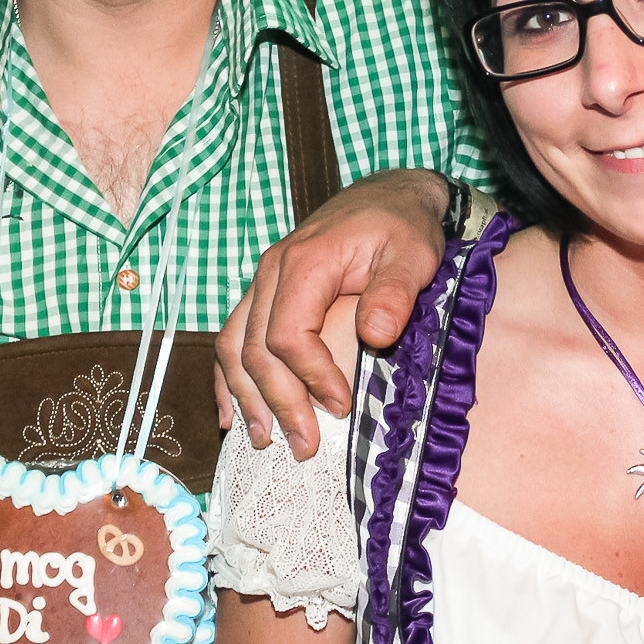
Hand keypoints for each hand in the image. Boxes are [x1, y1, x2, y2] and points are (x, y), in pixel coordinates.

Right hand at [214, 168, 451, 457]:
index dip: (310, 377)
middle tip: (304, 446)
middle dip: (278, 402)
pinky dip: (229, 378)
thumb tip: (376, 336)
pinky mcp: (266, 292)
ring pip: (234, 346)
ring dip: (246, 398)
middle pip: (256, 348)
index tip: (340, 407)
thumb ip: (395, 292)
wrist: (389, 196)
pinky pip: (233, 337)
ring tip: (265, 441)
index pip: (287, 334)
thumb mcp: (414, 253)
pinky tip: (233, 414)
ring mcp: (264, 281)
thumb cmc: (403, 226)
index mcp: (305, 262)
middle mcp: (273, 271)